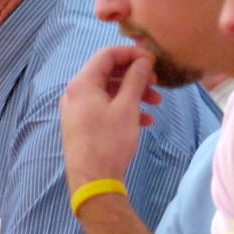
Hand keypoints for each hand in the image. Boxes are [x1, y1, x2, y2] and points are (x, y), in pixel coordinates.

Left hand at [61, 46, 159, 190]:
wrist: (93, 181)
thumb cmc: (110, 141)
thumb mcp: (127, 107)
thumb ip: (135, 79)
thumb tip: (143, 61)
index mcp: (82, 83)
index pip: (107, 54)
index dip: (132, 53)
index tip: (153, 60)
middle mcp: (76, 93)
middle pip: (109, 73)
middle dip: (136, 76)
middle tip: (157, 83)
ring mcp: (77, 110)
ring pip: (109, 92)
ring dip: (134, 94)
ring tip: (157, 104)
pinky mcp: (83, 125)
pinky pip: (105, 108)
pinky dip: (124, 108)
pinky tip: (145, 120)